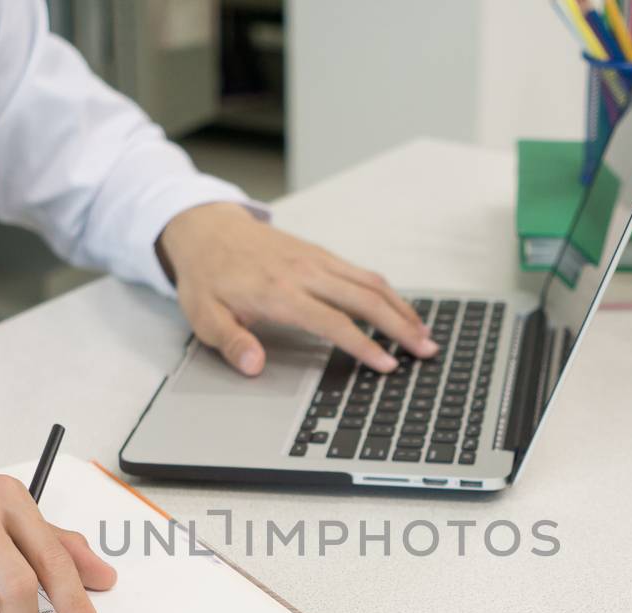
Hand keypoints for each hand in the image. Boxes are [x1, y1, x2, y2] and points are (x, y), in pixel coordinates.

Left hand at [156, 202, 438, 375]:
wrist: (207, 229)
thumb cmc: (207, 278)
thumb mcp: (205, 317)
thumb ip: (231, 342)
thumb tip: (254, 365)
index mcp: (279, 293)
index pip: (333, 323)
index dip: (364, 346)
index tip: (387, 365)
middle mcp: (304, 273)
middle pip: (365, 300)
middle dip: (401, 327)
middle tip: (426, 351)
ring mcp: (316, 260)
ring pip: (371, 283)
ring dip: (402, 309)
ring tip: (424, 333)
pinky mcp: (321, 254)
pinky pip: (362, 272)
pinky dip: (388, 292)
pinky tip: (400, 309)